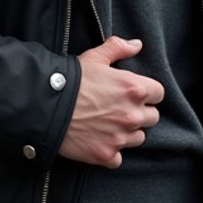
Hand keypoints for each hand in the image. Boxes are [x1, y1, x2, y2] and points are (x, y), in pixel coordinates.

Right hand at [59, 36, 163, 168]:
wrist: (44, 106)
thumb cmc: (70, 80)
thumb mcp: (94, 57)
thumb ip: (118, 48)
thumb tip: (136, 45)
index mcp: (134, 89)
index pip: (159, 93)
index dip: (147, 93)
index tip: (134, 94)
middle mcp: (132, 115)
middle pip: (152, 118)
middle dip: (139, 113)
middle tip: (119, 109)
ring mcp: (120, 138)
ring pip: (138, 138)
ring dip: (127, 133)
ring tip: (108, 125)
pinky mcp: (106, 155)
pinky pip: (118, 158)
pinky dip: (110, 152)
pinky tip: (98, 141)